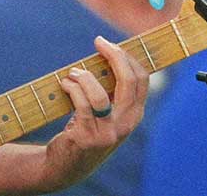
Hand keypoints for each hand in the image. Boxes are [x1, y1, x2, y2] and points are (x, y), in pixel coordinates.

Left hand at [38, 36, 148, 191]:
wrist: (66, 164)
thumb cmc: (84, 129)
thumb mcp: (105, 111)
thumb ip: (110, 90)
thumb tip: (105, 53)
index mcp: (134, 114)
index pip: (141, 79)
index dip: (126, 56)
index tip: (109, 44)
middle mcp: (126, 123)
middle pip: (128, 81)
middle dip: (114, 55)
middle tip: (99, 42)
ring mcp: (108, 133)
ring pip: (99, 94)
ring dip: (83, 76)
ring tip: (72, 74)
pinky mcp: (88, 137)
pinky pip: (81, 104)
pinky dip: (71, 88)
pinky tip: (64, 84)